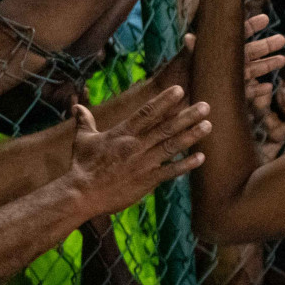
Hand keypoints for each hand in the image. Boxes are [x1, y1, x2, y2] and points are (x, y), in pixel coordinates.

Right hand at [66, 86, 211, 216]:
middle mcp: (136, 146)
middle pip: (166, 127)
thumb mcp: (82, 140)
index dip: (164, 101)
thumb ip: (84, 121)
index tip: (180, 90)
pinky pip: (170, 171)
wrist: (82, 194)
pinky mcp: (147, 181)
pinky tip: (200, 157)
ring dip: (191, 136)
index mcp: (122, 133)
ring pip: (172, 146)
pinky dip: (186, 164)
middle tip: (206, 106)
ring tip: (208, 126)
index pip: (147, 113)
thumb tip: (77, 106)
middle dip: (187, 116)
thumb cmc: (81, 166)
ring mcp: (143, 163)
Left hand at [147, 12, 284, 101]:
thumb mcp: (181, 65)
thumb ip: (190, 53)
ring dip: (267, 65)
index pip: (234, 36)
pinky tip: (268, 87)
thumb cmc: (172, 83)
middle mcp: (222, 65)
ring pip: (252, 71)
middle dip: (266, 45)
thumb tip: (189, 37)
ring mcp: (227, 81)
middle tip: (283, 40)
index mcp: (214, 53)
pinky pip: (246, 94)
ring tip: (283, 59)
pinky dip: (257, 91)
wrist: (167, 107)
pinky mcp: (228, 98)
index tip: (265, 19)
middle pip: (249, 52)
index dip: (250, 26)